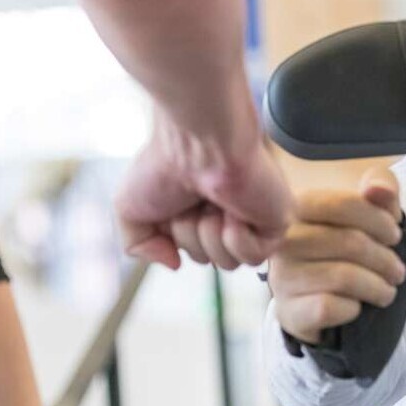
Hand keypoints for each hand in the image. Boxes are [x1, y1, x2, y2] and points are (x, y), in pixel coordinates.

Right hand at [116, 116, 292, 269]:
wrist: (198, 142)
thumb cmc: (164, 165)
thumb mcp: (129, 209)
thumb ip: (139, 245)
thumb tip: (173, 263)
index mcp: (200, 209)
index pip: (189, 251)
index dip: (176, 235)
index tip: (174, 202)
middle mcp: (228, 211)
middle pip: (208, 260)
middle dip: (192, 235)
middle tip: (193, 200)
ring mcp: (255, 216)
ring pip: (229, 263)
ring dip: (212, 235)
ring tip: (213, 202)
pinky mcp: (277, 219)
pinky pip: (255, 256)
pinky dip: (237, 237)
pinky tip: (233, 210)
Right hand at [270, 166, 405, 344]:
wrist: (325, 294)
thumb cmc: (351, 242)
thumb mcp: (372, 207)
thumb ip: (382, 186)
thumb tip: (377, 190)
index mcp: (299, 205)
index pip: (342, 204)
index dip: (379, 221)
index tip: (394, 236)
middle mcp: (283, 240)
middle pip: (349, 242)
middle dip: (385, 260)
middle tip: (398, 272)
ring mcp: (282, 276)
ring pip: (343, 277)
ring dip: (377, 287)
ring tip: (387, 290)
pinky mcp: (288, 310)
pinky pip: (328, 307)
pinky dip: (352, 309)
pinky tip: (357, 306)